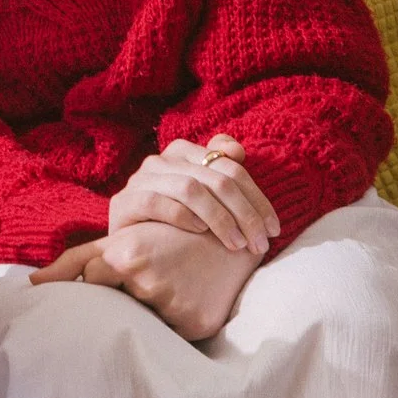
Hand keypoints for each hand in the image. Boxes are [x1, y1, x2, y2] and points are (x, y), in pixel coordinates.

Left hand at [32, 221, 258, 341]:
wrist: (237, 237)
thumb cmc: (170, 237)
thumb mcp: (124, 241)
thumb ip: (77, 261)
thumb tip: (30, 283)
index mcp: (127, 256)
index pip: (91, 286)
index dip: (102, 287)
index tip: (111, 284)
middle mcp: (147, 282)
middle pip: (114, 309)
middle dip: (123, 304)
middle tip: (147, 285)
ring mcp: (172, 304)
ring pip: (142, 325)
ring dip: (149, 315)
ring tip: (172, 288)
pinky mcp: (195, 324)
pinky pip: (169, 339)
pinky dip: (171, 327)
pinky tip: (186, 302)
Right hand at [107, 135, 278, 255]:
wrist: (127, 247)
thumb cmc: (171, 223)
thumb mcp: (201, 199)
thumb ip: (220, 172)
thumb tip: (238, 150)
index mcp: (183, 153)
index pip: (230, 168)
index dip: (257, 198)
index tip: (274, 229)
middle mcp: (161, 160)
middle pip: (215, 179)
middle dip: (244, 213)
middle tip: (259, 243)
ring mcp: (140, 180)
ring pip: (190, 189)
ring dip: (219, 218)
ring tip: (236, 244)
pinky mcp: (123, 202)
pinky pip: (156, 202)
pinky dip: (182, 216)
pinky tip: (199, 232)